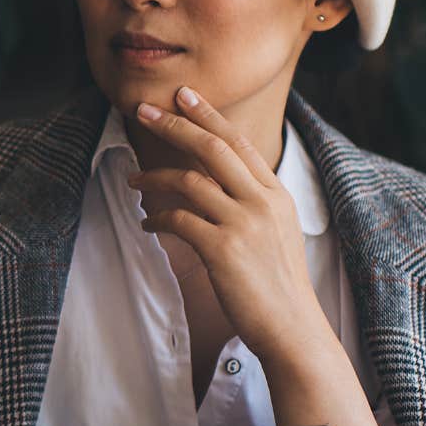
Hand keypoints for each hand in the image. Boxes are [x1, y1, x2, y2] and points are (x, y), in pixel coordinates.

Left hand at [128, 88, 325, 360]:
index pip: (238, 142)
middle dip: (174, 124)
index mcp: (276, 193)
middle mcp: (262, 201)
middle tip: (143, 110)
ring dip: (154, 178)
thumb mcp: (277, 233)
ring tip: (133, 180)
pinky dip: (156, 219)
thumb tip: (215, 184)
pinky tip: (147, 225)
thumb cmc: (277, 285)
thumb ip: (253, 203)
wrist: (293, 328)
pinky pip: (179, 220)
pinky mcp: (223, 250)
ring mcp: (244, 224)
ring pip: (189, 181)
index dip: (209, 115)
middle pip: (212, 147)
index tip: (184, 96)